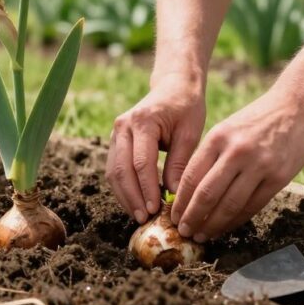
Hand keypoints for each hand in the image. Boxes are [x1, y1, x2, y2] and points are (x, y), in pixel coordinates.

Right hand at [106, 73, 204, 223]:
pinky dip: (123, 187)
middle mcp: (123, 126)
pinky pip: (114, 168)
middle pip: (121, 169)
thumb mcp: (190, 132)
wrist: (173, 86)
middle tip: (145, 218)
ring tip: (140, 215)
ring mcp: (116, 132)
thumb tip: (174, 194)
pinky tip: (136, 202)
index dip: (147, 188)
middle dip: (132, 197)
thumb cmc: (186, 107)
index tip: (156, 210)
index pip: (141, 162)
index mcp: (143, 121)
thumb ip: (180, 162)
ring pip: (113, 171)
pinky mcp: (116, 140)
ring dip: (124, 196)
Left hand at [170, 88, 303, 241]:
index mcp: (218, 137)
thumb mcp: (226, 129)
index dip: (180, 201)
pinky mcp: (278, 177)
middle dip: (192, 218)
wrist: (296, 107)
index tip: (173, 216)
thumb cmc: (256, 120)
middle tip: (184, 232)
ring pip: (229, 205)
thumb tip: (189, 190)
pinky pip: (252, 206)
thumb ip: (210, 156)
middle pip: (207, 194)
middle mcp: (236, 152)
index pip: (192, 176)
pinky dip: (236, 221)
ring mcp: (259, 165)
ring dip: (213, 225)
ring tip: (202, 235)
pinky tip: (226, 228)